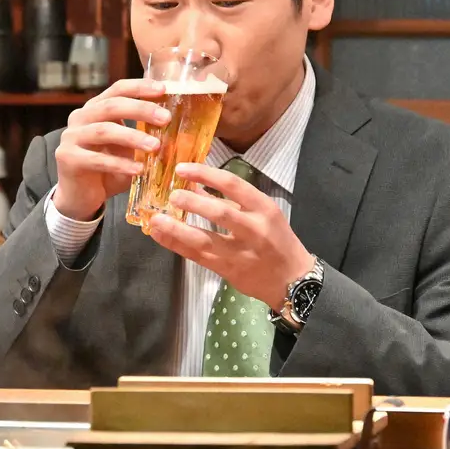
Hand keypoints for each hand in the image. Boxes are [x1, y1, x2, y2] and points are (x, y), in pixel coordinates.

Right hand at [53, 79, 170, 221]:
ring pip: (103, 131)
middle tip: (165, 118)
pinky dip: (120, 164)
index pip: (117, 89)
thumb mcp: (128, 148)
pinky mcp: (67, 158)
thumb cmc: (108, 169)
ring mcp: (71, 138)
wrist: (80, 196)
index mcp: (95, 108)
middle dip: (140, 109)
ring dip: (132, 137)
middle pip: (111, 106)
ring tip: (155, 147)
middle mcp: (80, 118)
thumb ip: (144, 136)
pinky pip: (97, 159)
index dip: (140, 87)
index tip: (163, 89)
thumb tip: (182, 131)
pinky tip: (139, 169)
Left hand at [146, 162, 314, 309]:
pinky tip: (159, 235)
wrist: (293, 280)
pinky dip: (176, 245)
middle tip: (171, 195)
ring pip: (205, 240)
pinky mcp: (228, 270)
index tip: (182, 168)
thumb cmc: (276, 241)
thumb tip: (195, 185)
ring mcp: (240, 252)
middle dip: (192, 203)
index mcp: (263, 208)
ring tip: (156, 219)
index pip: (233, 185)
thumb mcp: (262, 213)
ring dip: (177, 229)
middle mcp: (254, 229)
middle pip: (220, 213)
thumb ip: (230, 200)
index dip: (206, 174)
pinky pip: (197, 257)